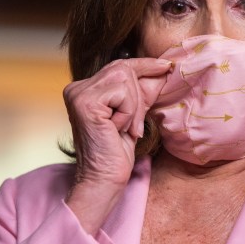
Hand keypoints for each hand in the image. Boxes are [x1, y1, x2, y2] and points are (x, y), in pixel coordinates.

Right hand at [63, 57, 171, 233]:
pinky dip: (128, 112)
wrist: (105, 178)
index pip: (118, 65)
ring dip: (134, 107)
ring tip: (124, 129)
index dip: (145, 65)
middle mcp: (76, 88)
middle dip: (139, 95)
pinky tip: (117, 130)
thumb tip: (164, 68)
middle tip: (135, 125)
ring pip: (125, 78)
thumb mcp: (134, 115)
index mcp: (84, 89)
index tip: (167, 65)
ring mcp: (78, 93)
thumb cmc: (117, 152)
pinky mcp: (85, 102)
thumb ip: (143, 91)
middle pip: (123, 67)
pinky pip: (122, 93)